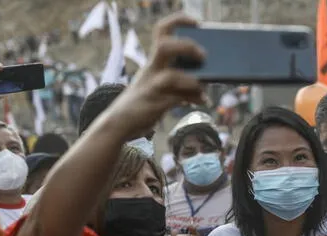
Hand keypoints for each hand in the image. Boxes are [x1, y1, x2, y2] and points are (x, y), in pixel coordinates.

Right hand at [105, 14, 204, 139]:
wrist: (120, 122)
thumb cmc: (145, 100)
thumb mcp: (158, 84)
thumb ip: (179, 79)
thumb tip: (206, 79)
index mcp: (153, 60)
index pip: (161, 30)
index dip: (178, 21)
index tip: (197, 22)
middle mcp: (151, 70)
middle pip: (164, 47)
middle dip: (187, 47)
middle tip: (203, 56)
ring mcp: (151, 87)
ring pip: (170, 77)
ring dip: (191, 81)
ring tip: (203, 87)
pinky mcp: (154, 104)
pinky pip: (176, 100)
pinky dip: (193, 99)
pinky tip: (202, 100)